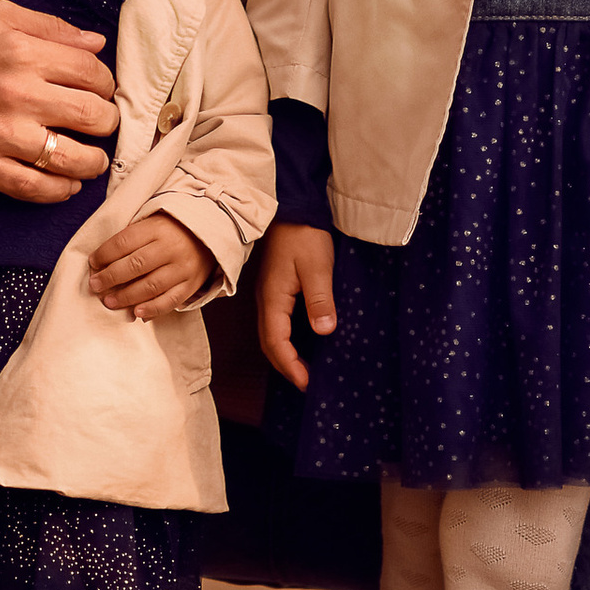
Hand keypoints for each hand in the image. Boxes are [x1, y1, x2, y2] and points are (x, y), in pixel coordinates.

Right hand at [0, 1, 117, 201]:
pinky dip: (60, 190)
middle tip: (102, 122)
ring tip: (94, 158)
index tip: (101, 89)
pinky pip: (34, 187)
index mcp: (24, 52)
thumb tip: (97, 42)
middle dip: (107, 121)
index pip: (92, 72)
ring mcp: (0, 134)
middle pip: (91, 115)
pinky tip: (67, 183)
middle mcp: (17, 93)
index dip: (106, 83)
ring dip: (93, 162)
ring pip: (70, 158)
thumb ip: (51, 27)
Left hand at [88, 211, 213, 319]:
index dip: (105, 253)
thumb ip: (130, 238)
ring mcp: (182, 268)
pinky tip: (137, 312)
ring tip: (109, 302)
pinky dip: (153, 309)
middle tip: (95, 285)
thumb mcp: (152, 223)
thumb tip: (101, 261)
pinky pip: (170, 300)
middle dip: (111, 277)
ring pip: (151, 285)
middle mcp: (171, 247)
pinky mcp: (191, 284)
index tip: (93, 263)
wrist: (207, 234)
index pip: (125, 241)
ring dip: (127, 296)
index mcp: (157, 228)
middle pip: (136, 265)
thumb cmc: (171, 230)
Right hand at [257, 222, 336, 389]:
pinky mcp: (275, 287)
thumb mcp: (317, 267)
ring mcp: (268, 293)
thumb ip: (319, 300)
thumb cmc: (304, 235)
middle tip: (305, 383)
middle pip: (269, 342)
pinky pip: (275, 322)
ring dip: (283, 354)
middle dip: (285, 365)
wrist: (293, 207)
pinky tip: (299, 341)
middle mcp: (266, 300)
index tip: (306, 382)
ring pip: (270, 333)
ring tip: (302, 368)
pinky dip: (284, 339)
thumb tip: (324, 332)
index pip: (276, 341)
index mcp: (273, 298)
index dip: (290, 365)